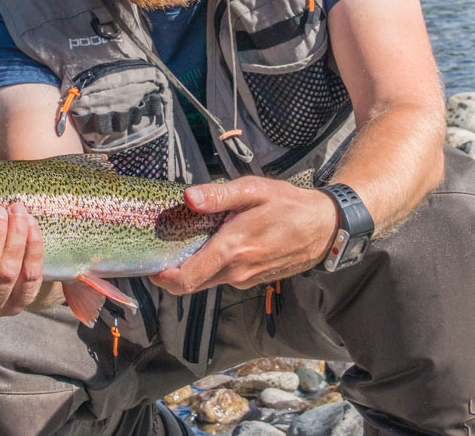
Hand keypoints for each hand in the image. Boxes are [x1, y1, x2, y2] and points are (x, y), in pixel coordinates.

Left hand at [150, 177, 338, 294]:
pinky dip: (214, 264)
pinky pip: (224, 276)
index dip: (163, 278)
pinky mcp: (254, 279)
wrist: (325, 227)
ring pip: (208, 280)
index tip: (150, 266)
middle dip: (174, 269)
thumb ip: (218, 196)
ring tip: (192, 238)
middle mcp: (236, 271)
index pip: (186, 279)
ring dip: (195, 265)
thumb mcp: (254, 191)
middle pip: (192, 283)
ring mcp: (246, 278)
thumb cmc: (289, 205)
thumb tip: (187, 198)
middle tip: (165, 246)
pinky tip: (218, 242)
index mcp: (232, 250)